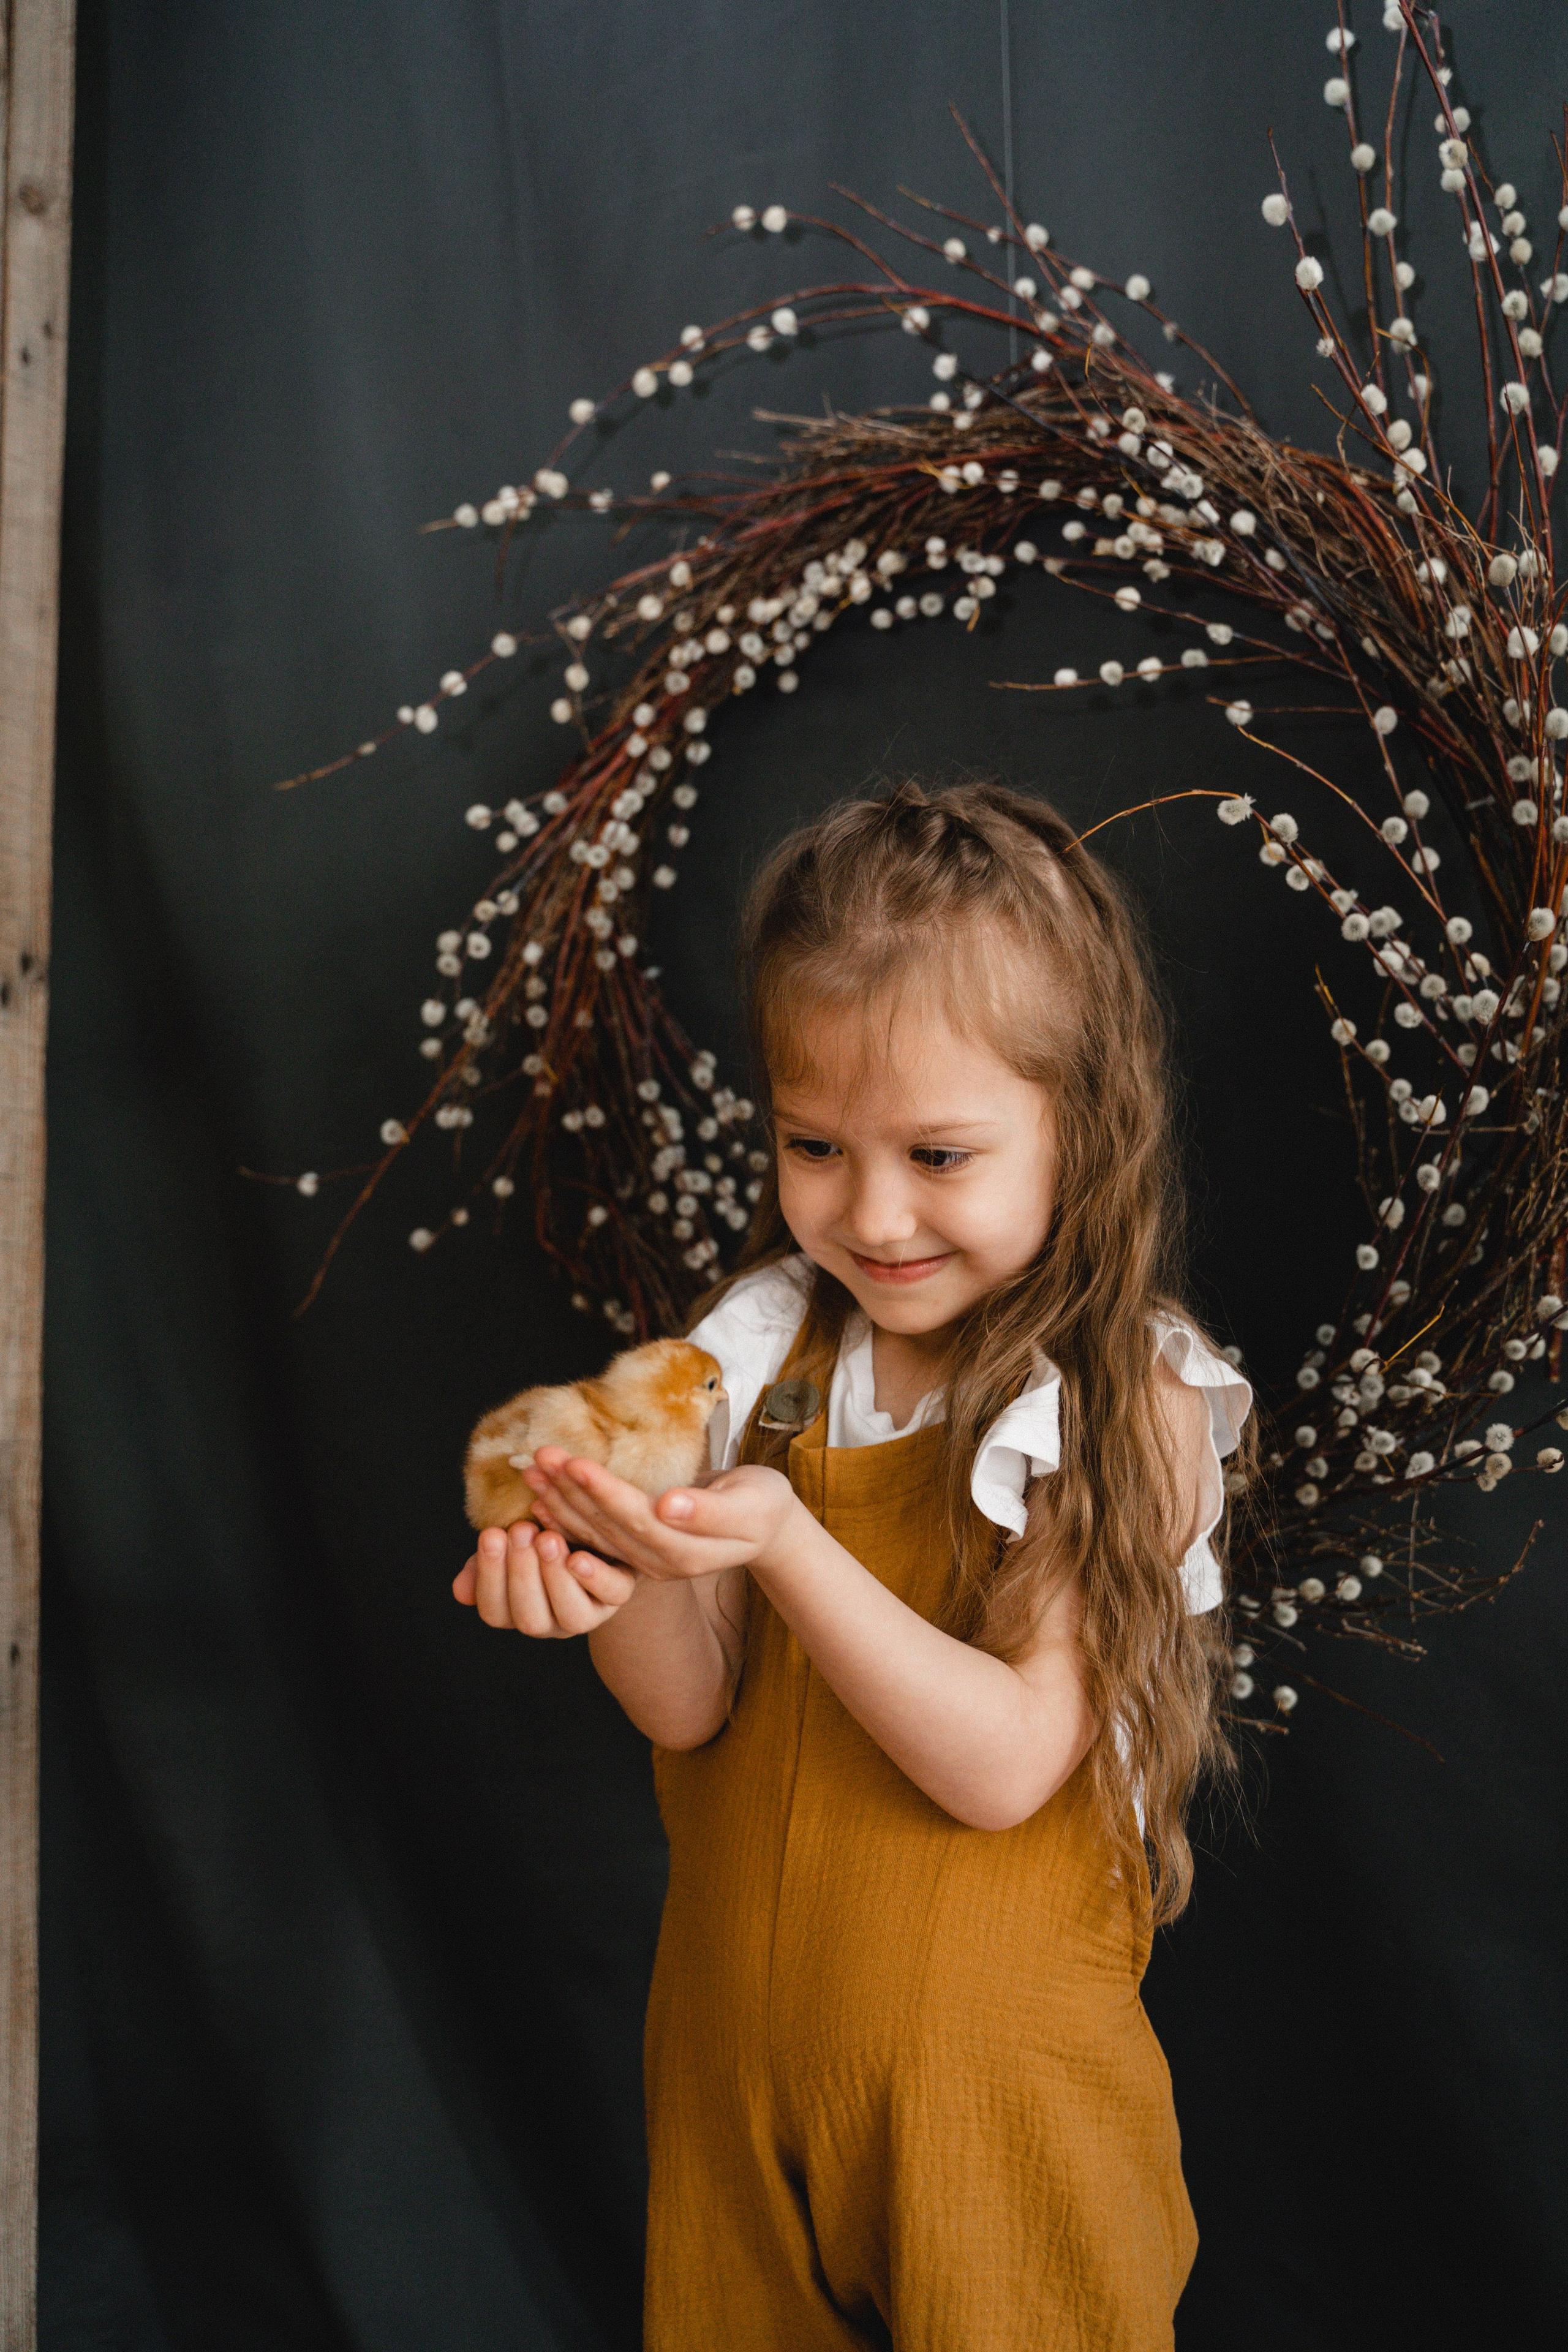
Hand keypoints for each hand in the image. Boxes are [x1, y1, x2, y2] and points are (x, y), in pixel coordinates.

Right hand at [452, 1518, 637, 1637]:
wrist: (594, 1526)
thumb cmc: (543, 1534)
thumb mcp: (511, 1544)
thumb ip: (486, 1563)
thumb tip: (461, 1590)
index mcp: (519, 1610)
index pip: (495, 1612)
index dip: (489, 1578)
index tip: (490, 1535)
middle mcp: (553, 1621)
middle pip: (531, 1619)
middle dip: (521, 1575)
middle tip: (518, 1531)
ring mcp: (589, 1613)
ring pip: (572, 1616)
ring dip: (555, 1577)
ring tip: (546, 1538)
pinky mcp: (619, 1593)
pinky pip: (612, 1594)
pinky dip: (594, 1578)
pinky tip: (579, 1557)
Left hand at [523, 1448, 801, 1582]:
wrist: (765, 1524)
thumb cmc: (763, 1504)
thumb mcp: (752, 1505)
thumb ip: (710, 1511)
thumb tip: (669, 1505)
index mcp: (686, 1553)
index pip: (635, 1518)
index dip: (602, 1491)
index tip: (574, 1462)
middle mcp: (660, 1563)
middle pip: (606, 1526)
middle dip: (570, 1490)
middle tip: (540, 1456)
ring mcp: (645, 1561)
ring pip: (594, 1532)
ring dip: (560, 1500)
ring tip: (532, 1469)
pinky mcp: (637, 1552)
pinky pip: (595, 1535)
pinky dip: (567, 1515)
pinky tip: (542, 1499)